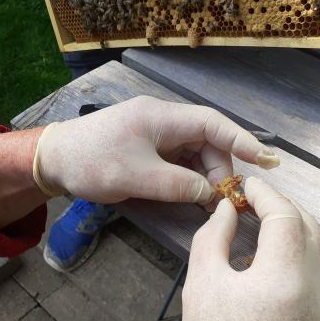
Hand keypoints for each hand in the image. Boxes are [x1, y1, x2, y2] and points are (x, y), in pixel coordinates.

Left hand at [33, 96, 278, 204]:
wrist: (53, 160)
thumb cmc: (92, 162)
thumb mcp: (137, 177)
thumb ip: (178, 186)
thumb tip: (210, 194)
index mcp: (163, 118)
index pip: (212, 123)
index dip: (242, 140)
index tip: (266, 160)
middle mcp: (164, 122)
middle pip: (206, 142)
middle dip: (218, 170)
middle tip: (219, 200)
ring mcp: (156, 136)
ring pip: (194, 154)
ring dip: (203, 177)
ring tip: (206, 202)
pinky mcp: (149, 149)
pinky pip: (178, 162)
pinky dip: (188, 178)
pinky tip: (189, 195)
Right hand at [182, 177, 319, 320]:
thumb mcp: (202, 283)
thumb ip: (213, 236)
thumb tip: (227, 210)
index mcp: (284, 280)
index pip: (285, 216)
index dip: (265, 194)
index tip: (245, 186)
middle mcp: (316, 291)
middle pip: (309, 226)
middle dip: (281, 205)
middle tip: (252, 200)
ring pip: (317, 247)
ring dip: (291, 225)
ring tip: (260, 221)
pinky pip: (316, 270)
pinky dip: (296, 250)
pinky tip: (270, 256)